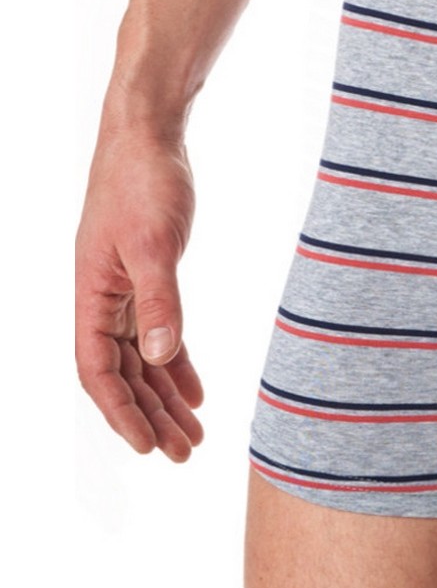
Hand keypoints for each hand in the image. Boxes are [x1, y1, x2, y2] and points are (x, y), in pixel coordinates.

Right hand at [75, 130, 203, 461]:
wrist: (148, 135)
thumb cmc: (143, 181)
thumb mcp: (155, 243)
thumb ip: (158, 301)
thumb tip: (161, 357)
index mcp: (90, 294)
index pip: (98, 370)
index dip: (121, 411)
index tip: (149, 446)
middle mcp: (102, 298)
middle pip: (122, 373)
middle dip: (150, 415)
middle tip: (184, 453)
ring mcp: (123, 287)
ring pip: (141, 357)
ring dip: (165, 395)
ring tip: (194, 433)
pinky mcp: (147, 274)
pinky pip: (157, 331)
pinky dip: (175, 360)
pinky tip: (195, 388)